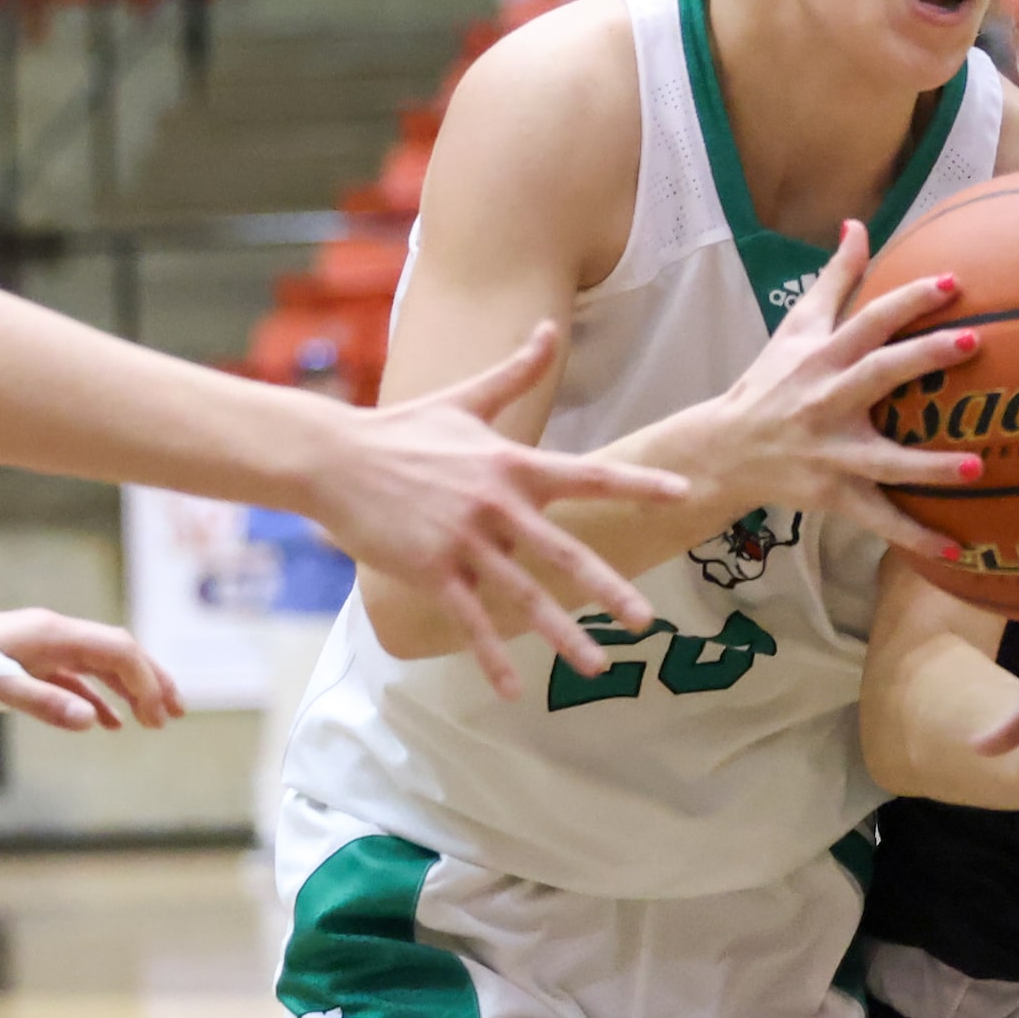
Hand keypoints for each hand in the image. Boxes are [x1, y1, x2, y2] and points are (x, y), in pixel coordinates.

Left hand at [0, 607, 183, 730]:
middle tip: (176, 714)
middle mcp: (53, 635)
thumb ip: (46, 704)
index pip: (118, 650)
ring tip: (153, 720)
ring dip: (128, 690)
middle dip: (149, 680)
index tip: (161, 715)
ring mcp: (40, 649)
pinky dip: (94, 698)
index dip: (146, 680)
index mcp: (52, 634)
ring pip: (98, 666)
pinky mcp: (24, 665)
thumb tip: (95, 722)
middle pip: (117, 652)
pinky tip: (105, 723)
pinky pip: (73, 679)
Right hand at [309, 321, 691, 699]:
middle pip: (564, 552)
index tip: (683, 494)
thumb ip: (516, 371)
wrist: (335, 458)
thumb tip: (548, 328)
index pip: (588, 476)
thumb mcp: (465, 398)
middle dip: (608, 588)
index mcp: (511, 464)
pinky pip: (470, 619)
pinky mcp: (431, 571)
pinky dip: (492, 656)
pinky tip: (514, 689)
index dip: (638, 484)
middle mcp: (495, 504)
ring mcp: (463, 541)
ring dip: (562, 634)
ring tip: (596, 665)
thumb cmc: (402, 429)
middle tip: (647, 620)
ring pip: (523, 595)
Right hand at [709, 220, 986, 557]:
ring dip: (929, 467)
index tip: (955, 283)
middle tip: (974, 343)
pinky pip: (878, 517)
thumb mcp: (797, 327)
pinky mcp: (833, 493)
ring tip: (978, 468)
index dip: (909, 300)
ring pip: (883, 460)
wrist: (727, 449)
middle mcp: (826, 401)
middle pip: (878, 374)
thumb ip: (835, 278)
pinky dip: (915, 535)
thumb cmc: (771, 382)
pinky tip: (957, 546)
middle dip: (923, 357)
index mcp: (822, 358)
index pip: (869, 320)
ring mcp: (830, 451)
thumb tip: (859, 225)